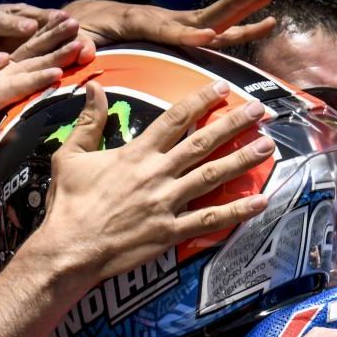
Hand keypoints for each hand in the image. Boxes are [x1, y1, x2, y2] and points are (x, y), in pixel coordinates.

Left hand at [0, 39, 86, 158]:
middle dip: (53, 44)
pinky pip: (19, 49)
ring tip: (72, 22)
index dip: (39, 75)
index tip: (62, 69)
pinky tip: (51, 30)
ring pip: (26, 48)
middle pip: (27, 56)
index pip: (16, 80)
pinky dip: (38, 38)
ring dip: (49, 35)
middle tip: (79, 32)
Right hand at [28, 79, 274, 282]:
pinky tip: (260, 202)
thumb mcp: (70, 156)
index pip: (175, 119)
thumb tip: (96, 87)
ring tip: (268, 147)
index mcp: (135, 153)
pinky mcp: (169, 232)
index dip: (201, 100)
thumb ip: (88, 121)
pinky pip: (208, 220)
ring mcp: (166, 204)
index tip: (223, 88)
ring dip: (242, 160)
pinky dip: (236, 212)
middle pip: (202, 143)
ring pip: (212, 177)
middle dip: (234, 124)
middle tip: (260, 111)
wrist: (69, 249)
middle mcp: (157, 174)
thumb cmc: (68, 204)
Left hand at [64, 0, 275, 48]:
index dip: (186, 33)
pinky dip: (230, 26)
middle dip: (232, 4)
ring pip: (210, 20)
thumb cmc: (76, 31)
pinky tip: (255, 24)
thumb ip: (82, 44)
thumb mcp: (76, 37)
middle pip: (201, 15)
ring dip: (241, 10)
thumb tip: (87, 51)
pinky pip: (205, 29)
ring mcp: (168, 24)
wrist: (76, 20)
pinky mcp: (172, 30)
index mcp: (136, 21)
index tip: (208, 36)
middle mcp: (159, 19)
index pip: (166, 29)